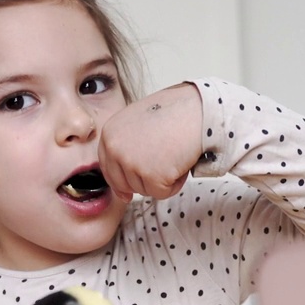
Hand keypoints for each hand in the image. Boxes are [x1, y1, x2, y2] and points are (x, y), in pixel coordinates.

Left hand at [98, 82, 202, 199]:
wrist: (196, 111)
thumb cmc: (174, 113)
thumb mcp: (137, 122)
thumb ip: (126, 144)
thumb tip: (123, 175)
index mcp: (110, 134)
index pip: (108, 169)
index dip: (120, 183)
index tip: (126, 193)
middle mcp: (116, 148)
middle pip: (124, 184)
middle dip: (144, 181)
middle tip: (163, 163)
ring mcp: (132, 162)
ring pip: (144, 190)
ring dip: (162, 180)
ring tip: (174, 156)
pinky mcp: (151, 175)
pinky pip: (162, 193)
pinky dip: (175, 184)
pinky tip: (180, 163)